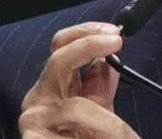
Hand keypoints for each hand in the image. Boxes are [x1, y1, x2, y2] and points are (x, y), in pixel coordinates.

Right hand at [18, 22, 138, 137]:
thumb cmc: (83, 138)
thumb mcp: (98, 111)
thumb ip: (100, 86)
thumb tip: (110, 61)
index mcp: (54, 86)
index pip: (61, 46)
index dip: (86, 33)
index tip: (115, 34)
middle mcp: (39, 98)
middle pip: (59, 60)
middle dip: (89, 46)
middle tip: (116, 42)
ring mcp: (34, 121)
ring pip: (78, 108)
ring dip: (111, 124)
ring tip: (128, 137)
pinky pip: (70, 136)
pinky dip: (95, 138)